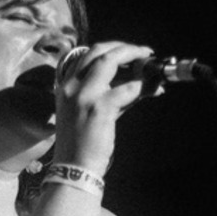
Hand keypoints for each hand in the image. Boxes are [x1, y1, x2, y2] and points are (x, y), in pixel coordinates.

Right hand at [52, 41, 154, 175]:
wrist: (74, 168)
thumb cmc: (83, 144)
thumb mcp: (93, 112)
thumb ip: (113, 95)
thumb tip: (141, 83)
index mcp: (65, 85)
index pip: (87, 54)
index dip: (110, 48)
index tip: (128, 51)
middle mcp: (71, 85)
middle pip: (99, 51)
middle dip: (124, 47)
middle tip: (143, 52)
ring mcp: (84, 95)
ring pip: (111, 60)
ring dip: (134, 58)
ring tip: (150, 65)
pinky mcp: (99, 108)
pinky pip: (126, 88)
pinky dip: (141, 85)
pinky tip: (151, 89)